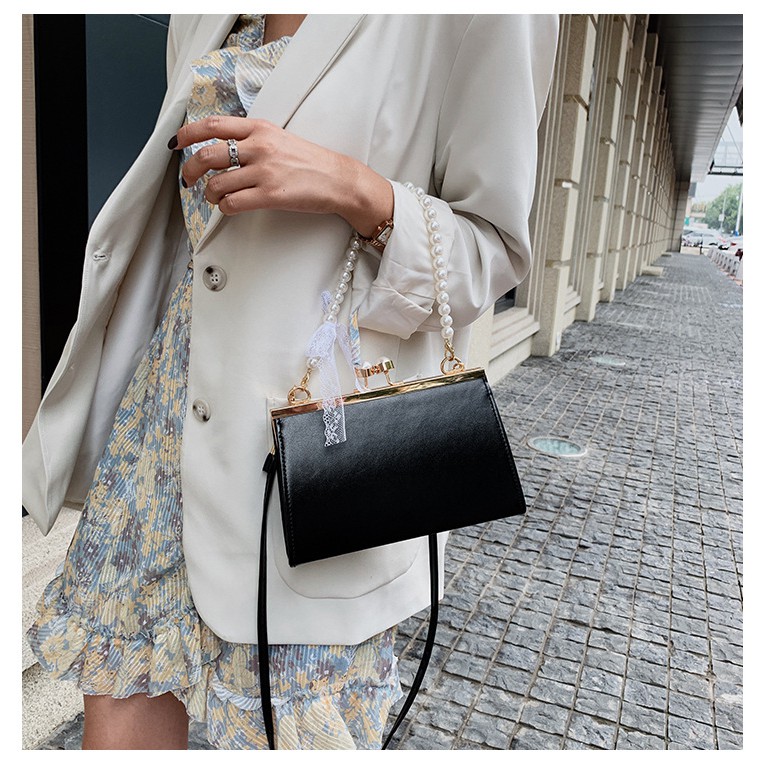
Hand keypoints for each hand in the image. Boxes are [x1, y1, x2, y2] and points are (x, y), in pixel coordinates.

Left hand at [170, 116, 392, 235]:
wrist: (337, 180)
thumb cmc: (310, 162)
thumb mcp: (279, 138)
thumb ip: (251, 139)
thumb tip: (222, 148)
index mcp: (259, 128)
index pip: (212, 126)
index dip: (188, 134)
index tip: (177, 143)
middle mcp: (259, 147)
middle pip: (207, 155)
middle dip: (190, 170)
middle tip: (188, 179)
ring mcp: (264, 171)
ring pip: (217, 183)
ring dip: (210, 194)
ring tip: (216, 197)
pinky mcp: (271, 195)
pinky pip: (232, 203)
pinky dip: (225, 208)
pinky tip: (231, 207)